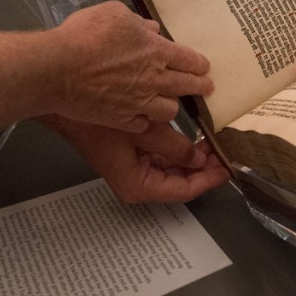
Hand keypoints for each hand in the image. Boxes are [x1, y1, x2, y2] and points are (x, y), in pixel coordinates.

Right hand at [44, 115, 229, 202]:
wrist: (67, 106)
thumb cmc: (99, 121)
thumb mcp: (145, 132)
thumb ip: (176, 146)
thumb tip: (199, 158)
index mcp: (139, 185)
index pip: (184, 190)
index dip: (209, 179)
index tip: (228, 167)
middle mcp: (137, 183)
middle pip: (180, 182)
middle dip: (204, 167)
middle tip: (225, 150)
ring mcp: (134, 170)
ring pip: (173, 169)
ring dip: (193, 157)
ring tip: (215, 142)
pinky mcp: (131, 156)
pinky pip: (162, 157)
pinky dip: (179, 149)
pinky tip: (194, 136)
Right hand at [49, 1, 213, 131]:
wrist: (58, 68)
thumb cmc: (84, 36)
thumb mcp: (114, 14)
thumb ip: (137, 23)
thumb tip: (151, 29)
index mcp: (155, 51)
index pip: (188, 59)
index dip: (199, 64)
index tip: (205, 68)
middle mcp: (154, 79)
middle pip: (186, 86)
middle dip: (200, 86)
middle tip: (207, 88)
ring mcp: (139, 102)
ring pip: (169, 110)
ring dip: (170, 105)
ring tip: (169, 103)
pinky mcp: (122, 119)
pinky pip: (143, 124)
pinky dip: (144, 120)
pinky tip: (140, 117)